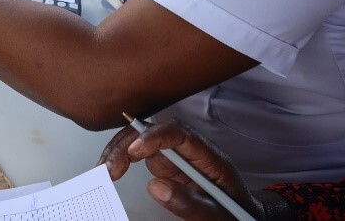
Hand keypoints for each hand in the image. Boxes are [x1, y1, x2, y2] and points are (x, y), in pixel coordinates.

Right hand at [99, 119, 264, 219]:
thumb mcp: (217, 215)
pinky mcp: (165, 164)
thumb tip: (156, 187)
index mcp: (208, 157)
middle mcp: (189, 150)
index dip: (155, 136)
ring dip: (119, 149)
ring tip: (104, 169)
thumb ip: (191, 204)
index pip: (179, 133)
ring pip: (142, 139)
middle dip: (128, 144)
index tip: (135, 151)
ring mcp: (176, 155)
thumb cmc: (233, 214)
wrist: (239, 217)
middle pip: (154, 132)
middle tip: (110, 168)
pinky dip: (121, 158)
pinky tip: (109, 166)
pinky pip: (139, 154)